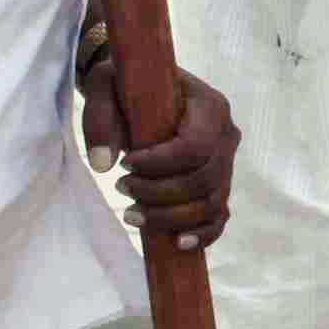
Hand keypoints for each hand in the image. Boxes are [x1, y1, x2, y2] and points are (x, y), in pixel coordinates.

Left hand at [79, 57, 240, 252]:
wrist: (141, 92)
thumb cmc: (126, 86)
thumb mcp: (106, 85)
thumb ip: (101, 119)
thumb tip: (103, 165)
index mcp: (210, 106)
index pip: (196, 146)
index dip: (161, 164)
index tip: (126, 163)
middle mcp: (227, 136)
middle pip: (204, 180)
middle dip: (159, 194)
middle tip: (121, 187)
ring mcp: (227, 163)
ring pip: (211, 203)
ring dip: (171, 217)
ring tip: (131, 214)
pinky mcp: (218, 185)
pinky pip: (219, 216)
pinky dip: (202, 234)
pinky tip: (176, 243)